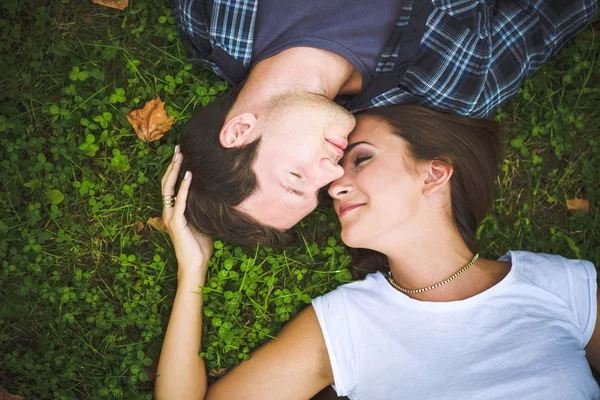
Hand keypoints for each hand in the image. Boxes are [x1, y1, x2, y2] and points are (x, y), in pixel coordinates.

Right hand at [161, 145, 212, 282]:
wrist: (195, 265)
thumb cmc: (200, 247)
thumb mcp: (202, 222)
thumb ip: (202, 208)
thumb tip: (214, 194)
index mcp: (173, 211)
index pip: (170, 186)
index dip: (174, 170)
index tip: (180, 154)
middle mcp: (168, 212)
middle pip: (166, 183)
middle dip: (172, 164)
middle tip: (178, 148)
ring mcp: (171, 216)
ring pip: (168, 188)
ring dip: (174, 170)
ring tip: (180, 156)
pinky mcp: (176, 222)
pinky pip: (179, 200)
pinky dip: (184, 187)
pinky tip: (188, 175)